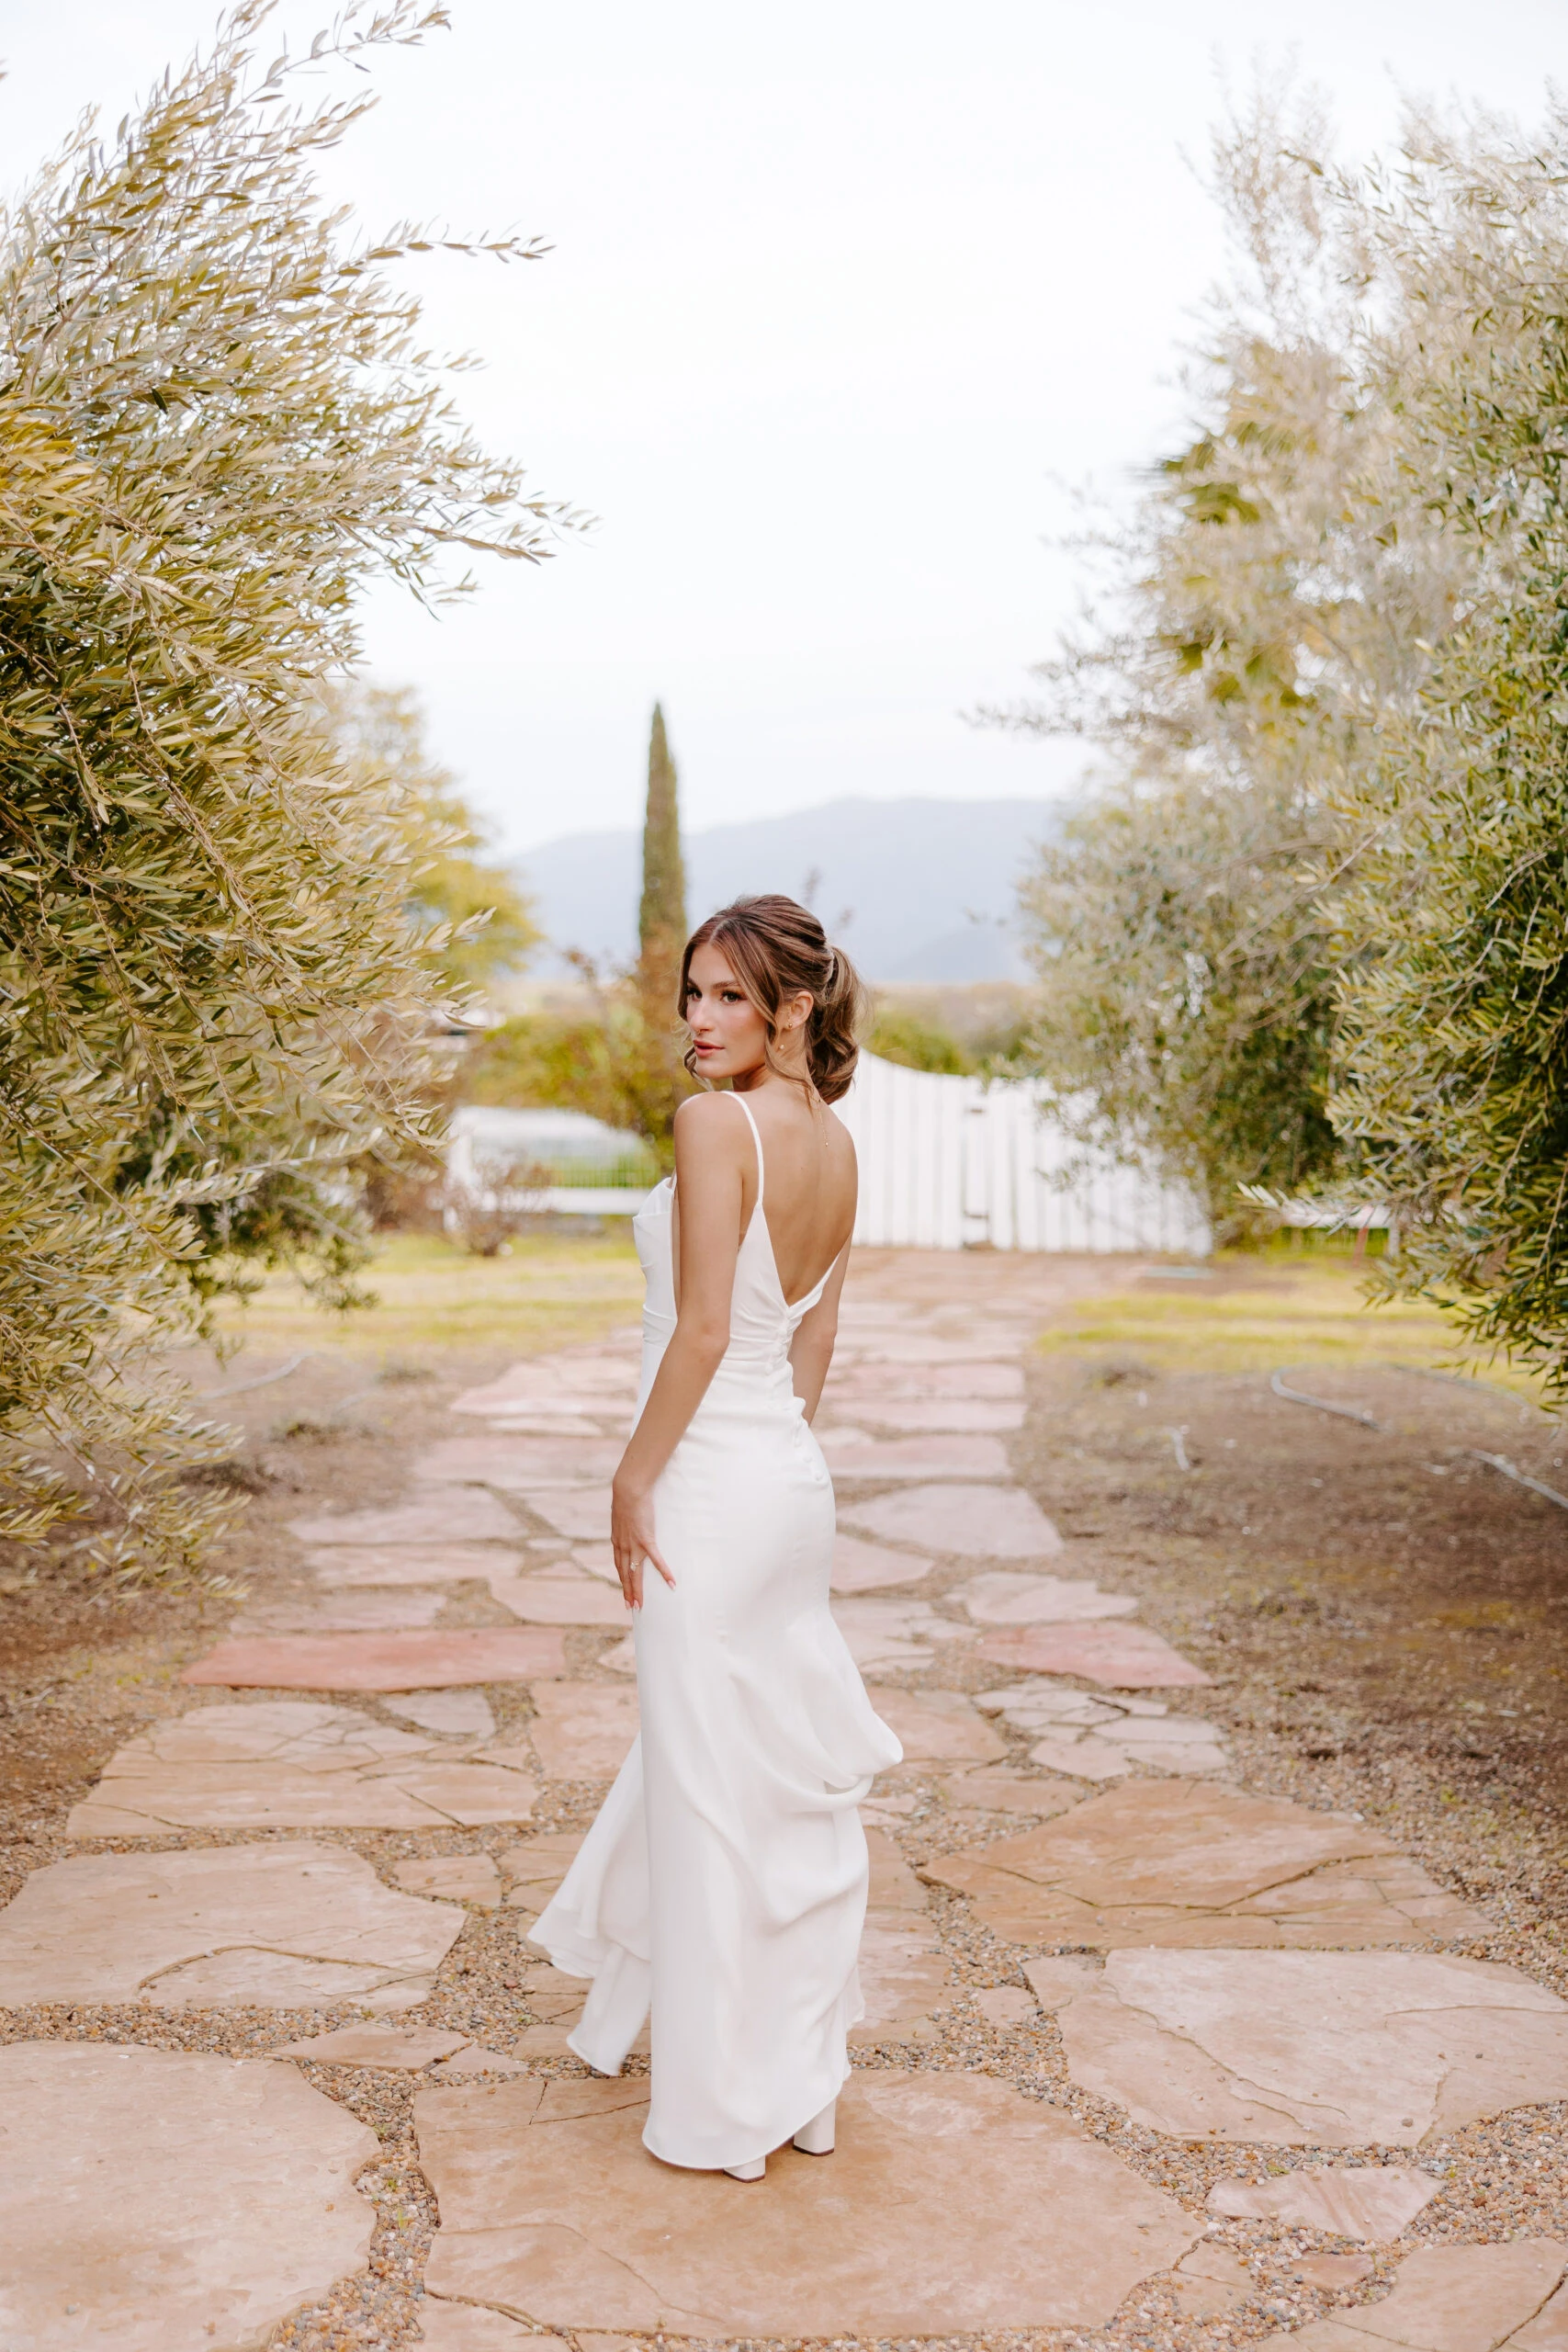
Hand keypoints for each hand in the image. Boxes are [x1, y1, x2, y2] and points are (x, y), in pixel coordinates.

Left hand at [610, 1476, 674, 1609]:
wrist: (628, 1490)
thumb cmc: (627, 1497)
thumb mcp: (622, 1513)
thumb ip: (625, 1522)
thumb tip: (627, 1520)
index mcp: (617, 1541)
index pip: (619, 1566)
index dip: (622, 1580)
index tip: (625, 1592)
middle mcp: (623, 1547)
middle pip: (625, 1574)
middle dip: (628, 1592)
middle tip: (631, 1607)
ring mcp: (634, 1545)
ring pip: (635, 1573)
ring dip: (637, 1590)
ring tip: (640, 1604)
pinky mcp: (646, 1540)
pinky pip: (656, 1561)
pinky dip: (664, 1573)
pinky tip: (671, 1583)